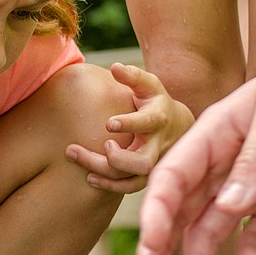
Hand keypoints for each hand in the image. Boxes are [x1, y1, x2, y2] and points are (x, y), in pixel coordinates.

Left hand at [66, 63, 193, 193]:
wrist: (179, 127)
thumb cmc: (155, 102)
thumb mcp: (149, 85)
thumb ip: (132, 76)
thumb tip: (114, 66)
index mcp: (158, 119)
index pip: (147, 123)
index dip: (129, 124)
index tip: (108, 123)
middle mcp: (157, 145)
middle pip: (141, 162)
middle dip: (117, 159)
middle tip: (101, 145)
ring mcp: (153, 164)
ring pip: (132, 178)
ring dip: (104, 172)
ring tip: (75, 155)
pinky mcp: (146, 176)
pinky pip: (129, 188)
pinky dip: (109, 186)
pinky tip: (89, 176)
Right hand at [137, 53, 255, 254]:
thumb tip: (229, 205)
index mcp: (213, 134)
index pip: (172, 175)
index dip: (156, 209)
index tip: (151, 241)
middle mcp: (222, 165)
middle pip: (181, 208)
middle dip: (162, 243)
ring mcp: (250, 189)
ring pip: (211, 229)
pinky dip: (251, 254)